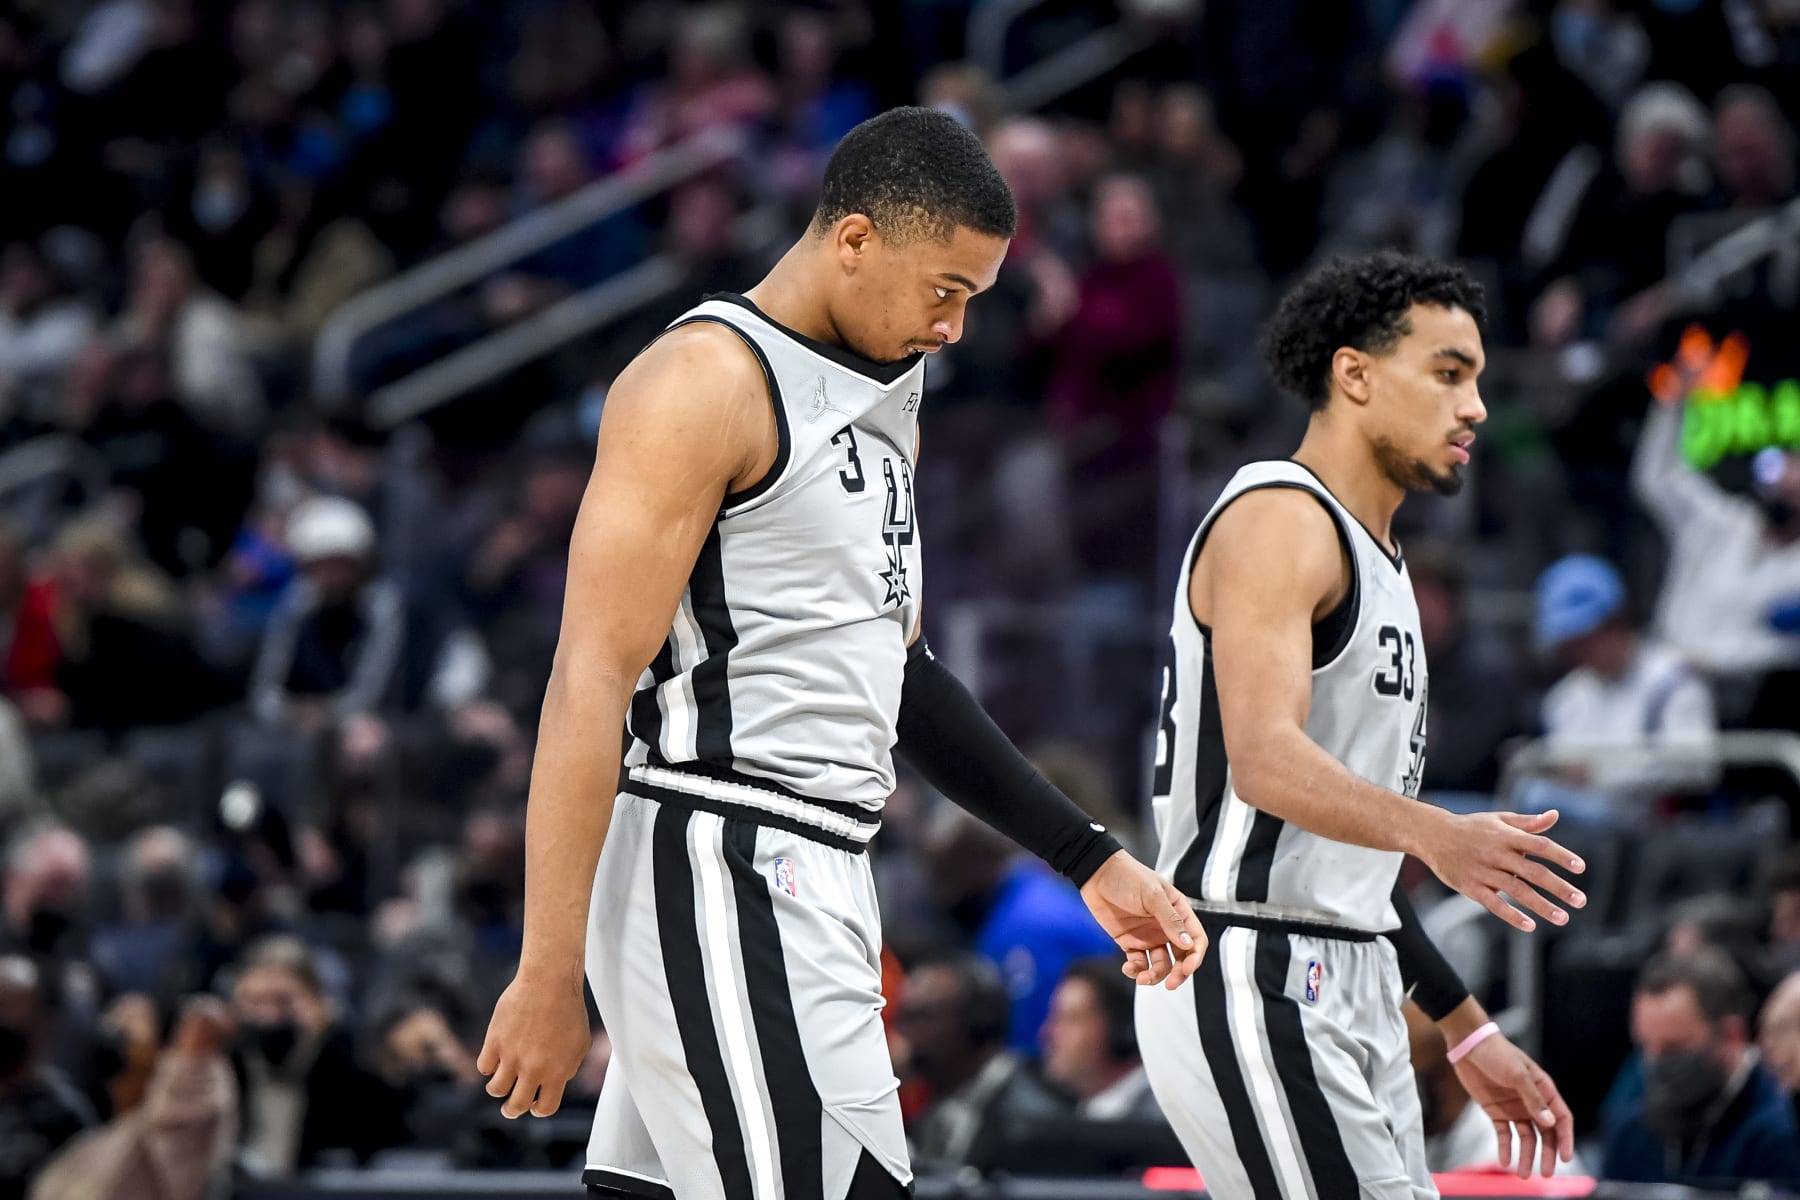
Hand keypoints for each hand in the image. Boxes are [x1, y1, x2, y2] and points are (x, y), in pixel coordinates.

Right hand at [477, 967, 592, 1118]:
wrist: (549, 982)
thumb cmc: (568, 1010)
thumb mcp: (580, 1044)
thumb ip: (568, 1068)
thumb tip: (556, 1082)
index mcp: (557, 1072)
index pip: (545, 1108)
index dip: (538, 1109)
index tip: (534, 1104)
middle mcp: (533, 1069)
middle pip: (516, 1106)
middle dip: (512, 1110)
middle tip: (510, 1107)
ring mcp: (512, 1056)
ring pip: (495, 1090)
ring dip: (498, 1089)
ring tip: (501, 1081)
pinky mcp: (495, 1041)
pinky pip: (484, 1067)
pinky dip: (488, 1066)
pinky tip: (495, 1058)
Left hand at [1078, 851, 1207, 989]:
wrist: (1096, 873)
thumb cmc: (1128, 876)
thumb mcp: (1153, 895)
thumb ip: (1170, 920)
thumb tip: (1188, 944)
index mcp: (1178, 912)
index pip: (1196, 940)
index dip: (1195, 957)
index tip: (1187, 968)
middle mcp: (1166, 927)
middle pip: (1181, 957)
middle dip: (1178, 973)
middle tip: (1171, 984)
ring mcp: (1148, 935)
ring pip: (1160, 964)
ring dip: (1154, 975)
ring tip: (1142, 978)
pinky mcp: (1130, 942)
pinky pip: (1138, 962)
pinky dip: (1136, 970)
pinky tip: (1128, 968)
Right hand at [1413, 808, 1585, 932]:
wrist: (1433, 835)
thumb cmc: (1471, 827)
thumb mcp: (1499, 820)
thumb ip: (1528, 823)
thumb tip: (1554, 815)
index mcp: (1506, 836)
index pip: (1539, 845)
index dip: (1560, 855)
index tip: (1580, 867)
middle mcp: (1497, 853)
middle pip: (1533, 872)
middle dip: (1559, 887)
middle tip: (1580, 901)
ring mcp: (1483, 871)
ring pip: (1517, 891)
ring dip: (1541, 906)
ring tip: (1563, 918)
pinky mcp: (1470, 887)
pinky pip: (1493, 903)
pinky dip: (1511, 915)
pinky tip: (1530, 926)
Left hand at [1451, 1032, 1574, 1178]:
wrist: (1467, 1044)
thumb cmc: (1496, 1052)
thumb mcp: (1517, 1074)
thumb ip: (1533, 1098)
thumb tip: (1549, 1123)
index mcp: (1544, 1090)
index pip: (1561, 1118)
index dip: (1565, 1138)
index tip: (1565, 1158)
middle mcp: (1532, 1102)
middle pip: (1546, 1133)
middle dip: (1548, 1154)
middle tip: (1546, 1173)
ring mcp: (1515, 1108)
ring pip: (1526, 1137)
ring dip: (1526, 1155)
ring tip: (1523, 1174)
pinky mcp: (1496, 1111)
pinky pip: (1504, 1134)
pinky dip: (1505, 1147)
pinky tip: (1505, 1160)